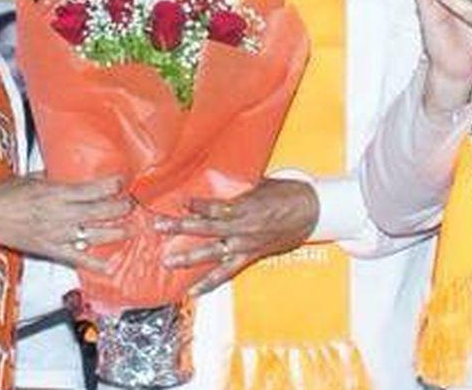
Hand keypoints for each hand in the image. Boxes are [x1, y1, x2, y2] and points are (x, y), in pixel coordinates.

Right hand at [0, 174, 132, 271]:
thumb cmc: (5, 195)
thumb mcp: (32, 178)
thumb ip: (54, 177)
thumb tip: (69, 171)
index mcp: (56, 193)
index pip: (92, 190)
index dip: (111, 186)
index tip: (122, 182)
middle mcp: (60, 214)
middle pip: (99, 212)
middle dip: (119, 208)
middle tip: (131, 205)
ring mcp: (56, 234)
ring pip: (93, 235)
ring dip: (115, 233)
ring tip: (130, 229)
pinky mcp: (50, 250)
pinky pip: (76, 258)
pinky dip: (93, 263)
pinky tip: (108, 265)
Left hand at [155, 178, 318, 296]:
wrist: (312, 211)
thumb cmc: (288, 193)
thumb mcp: (261, 183)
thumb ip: (237, 188)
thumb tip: (217, 181)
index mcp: (246, 206)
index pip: (215, 207)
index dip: (196, 205)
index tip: (180, 202)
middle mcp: (243, 228)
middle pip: (207, 228)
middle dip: (181, 227)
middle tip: (158, 226)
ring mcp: (246, 245)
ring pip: (213, 253)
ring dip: (189, 258)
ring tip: (168, 261)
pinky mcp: (250, 257)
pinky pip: (227, 272)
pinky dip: (209, 283)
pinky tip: (192, 290)